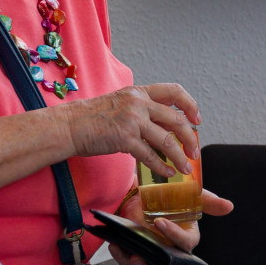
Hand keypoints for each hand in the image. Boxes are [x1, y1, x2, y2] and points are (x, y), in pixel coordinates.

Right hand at [61, 83, 200, 175]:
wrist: (69, 125)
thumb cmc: (91, 118)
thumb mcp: (120, 104)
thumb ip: (142, 111)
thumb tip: (164, 127)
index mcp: (139, 92)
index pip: (173, 91)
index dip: (190, 105)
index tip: (196, 119)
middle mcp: (138, 103)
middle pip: (176, 119)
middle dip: (190, 138)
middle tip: (195, 151)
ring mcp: (132, 120)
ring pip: (167, 140)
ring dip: (180, 156)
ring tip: (186, 167)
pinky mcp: (125, 138)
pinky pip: (150, 155)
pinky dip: (162, 166)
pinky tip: (168, 173)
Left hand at [113, 187, 235, 264]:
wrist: (140, 192)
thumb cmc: (168, 196)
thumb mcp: (189, 196)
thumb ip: (208, 201)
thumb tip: (229, 206)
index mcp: (185, 241)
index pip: (186, 247)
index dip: (176, 238)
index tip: (161, 223)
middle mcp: (170, 253)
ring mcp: (151, 255)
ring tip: (135, 256)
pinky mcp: (132, 253)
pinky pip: (126, 261)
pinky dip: (121, 256)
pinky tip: (116, 246)